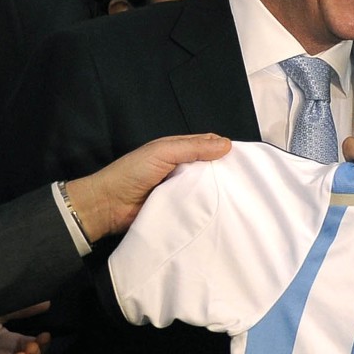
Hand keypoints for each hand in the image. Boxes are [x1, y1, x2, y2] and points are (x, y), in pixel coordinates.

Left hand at [65, 133, 231, 241]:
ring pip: (207, 187)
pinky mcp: (180, 208)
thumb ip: (193, 148)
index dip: (224, 148)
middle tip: (246, 179)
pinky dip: (208, 206)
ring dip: (218, 190)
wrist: (108, 206)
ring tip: (239, 195)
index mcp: (178, 149)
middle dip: (225, 171)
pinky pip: (198, 205)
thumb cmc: (132, 173)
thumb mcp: (163, 152)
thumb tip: (227, 144)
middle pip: (211, 167)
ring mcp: (181, 189)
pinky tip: (223, 209)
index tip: (244, 158)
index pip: (208, 145)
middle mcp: (182, 168)